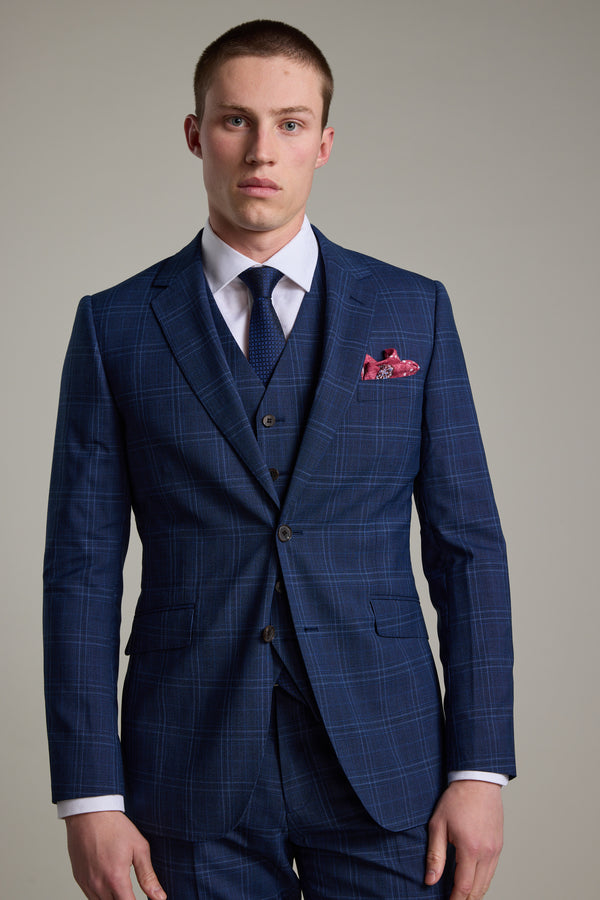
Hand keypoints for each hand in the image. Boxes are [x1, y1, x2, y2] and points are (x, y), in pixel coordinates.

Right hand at [65, 810, 165, 898]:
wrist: (90, 813)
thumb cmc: (115, 827)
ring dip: (114, 899)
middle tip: (132, 892)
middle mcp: (98, 885)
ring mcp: (86, 883)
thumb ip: (148, 877)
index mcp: (116, 879)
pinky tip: (109, 883)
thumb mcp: (139, 848)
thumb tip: (160, 898)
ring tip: (123, 887)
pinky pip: (90, 896)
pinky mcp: (79, 879)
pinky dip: (101, 895)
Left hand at [425, 780, 502, 899]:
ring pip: (487, 882)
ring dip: (475, 894)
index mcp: (470, 849)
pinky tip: (473, 882)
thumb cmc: (456, 800)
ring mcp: (495, 850)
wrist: (477, 781)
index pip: (463, 887)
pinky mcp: (499, 845)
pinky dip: (482, 881)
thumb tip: (430, 880)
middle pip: (478, 890)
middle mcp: (486, 853)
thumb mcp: (438, 825)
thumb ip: (435, 855)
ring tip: (461, 897)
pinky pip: (492, 871)